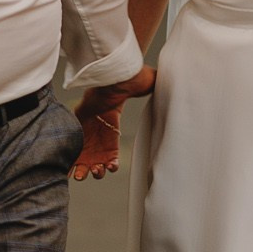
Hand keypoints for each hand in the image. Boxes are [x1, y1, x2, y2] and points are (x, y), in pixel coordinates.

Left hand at [72, 66, 155, 180]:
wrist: (109, 78)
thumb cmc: (129, 85)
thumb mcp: (150, 90)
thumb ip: (161, 93)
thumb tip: (183, 89)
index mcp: (113, 138)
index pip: (112, 159)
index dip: (112, 166)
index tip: (111, 166)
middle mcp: (99, 140)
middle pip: (96, 164)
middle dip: (96, 172)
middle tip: (96, 171)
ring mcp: (85, 135)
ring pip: (82, 161)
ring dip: (82, 171)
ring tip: (80, 173)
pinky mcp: (74, 128)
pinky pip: (70, 149)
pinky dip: (69, 160)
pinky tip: (70, 167)